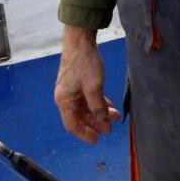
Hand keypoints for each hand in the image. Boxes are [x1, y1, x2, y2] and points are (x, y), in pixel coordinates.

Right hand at [54, 26, 120, 143]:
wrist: (81, 40)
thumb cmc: (85, 63)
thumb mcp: (94, 87)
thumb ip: (97, 107)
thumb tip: (102, 120)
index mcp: (64, 101)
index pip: (73, 125)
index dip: (85, 134)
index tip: (97, 140)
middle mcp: (65, 97)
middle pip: (80, 117)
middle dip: (96, 123)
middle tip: (110, 128)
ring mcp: (71, 89)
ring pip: (86, 107)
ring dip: (99, 112)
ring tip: (115, 116)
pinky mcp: (77, 81)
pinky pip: (87, 97)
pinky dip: (98, 102)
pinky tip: (109, 104)